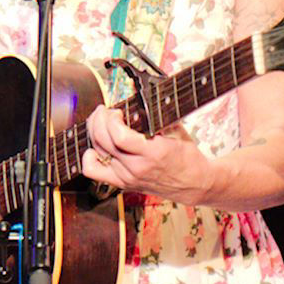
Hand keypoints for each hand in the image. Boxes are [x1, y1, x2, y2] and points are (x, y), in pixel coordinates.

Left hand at [80, 104, 206, 199]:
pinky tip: (95, 147)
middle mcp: (136, 167)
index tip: (116, 111)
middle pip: (102, 141)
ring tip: (100, 123)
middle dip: (98, 120)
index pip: (119, 136)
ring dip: (93, 133)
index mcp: (153, 153)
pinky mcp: (121, 183)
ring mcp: (126, 177)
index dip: (111, 119)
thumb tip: (139, 99)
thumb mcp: (177, 132)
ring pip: (96, 152)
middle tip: (104, 111)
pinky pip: (93, 170)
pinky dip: (89, 156)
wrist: (195, 184)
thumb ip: (156, 118)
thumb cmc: (188, 157)